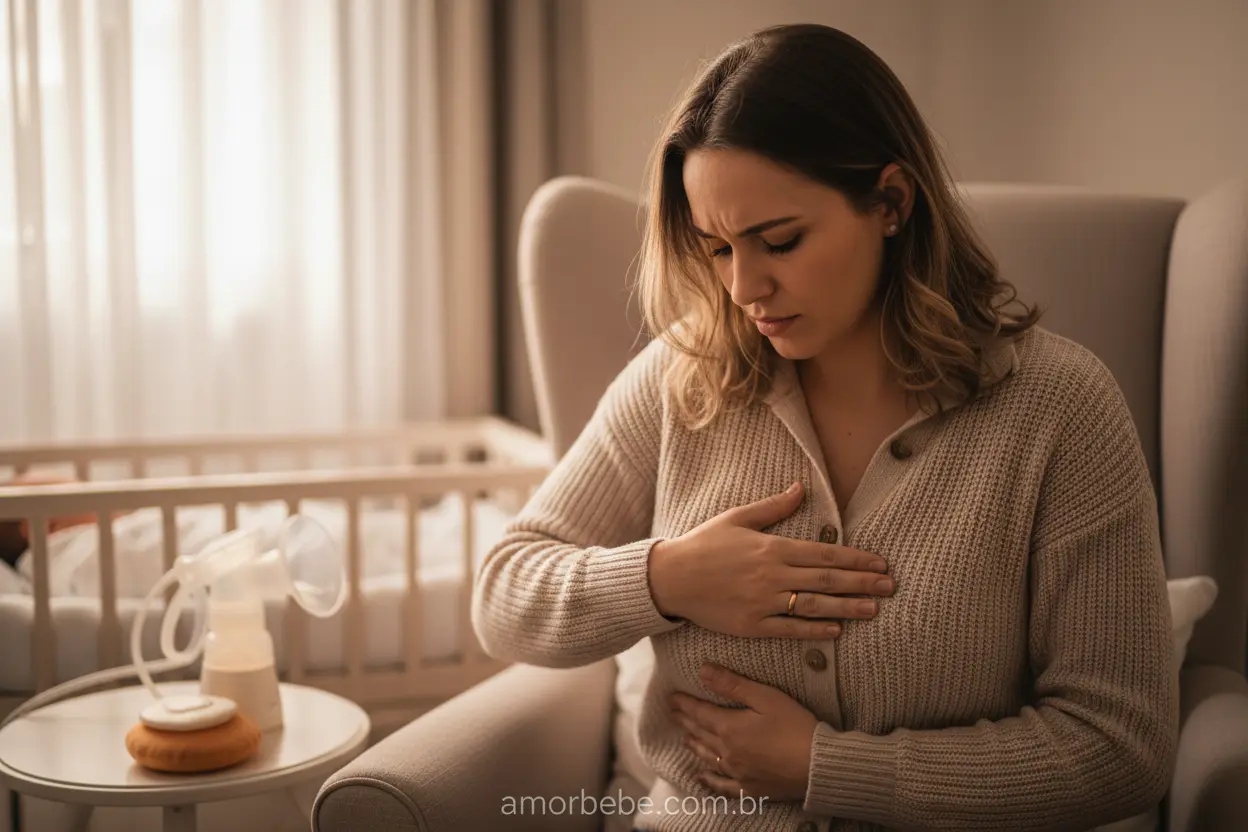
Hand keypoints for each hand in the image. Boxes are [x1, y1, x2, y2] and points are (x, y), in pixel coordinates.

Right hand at [648, 481, 895, 639]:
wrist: (671, 577)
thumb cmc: (703, 544)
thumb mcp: (737, 518)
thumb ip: (773, 507)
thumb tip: (801, 488)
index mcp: (772, 547)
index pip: (824, 553)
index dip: (856, 559)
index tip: (880, 563)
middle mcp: (772, 575)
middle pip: (827, 579)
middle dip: (862, 583)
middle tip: (890, 586)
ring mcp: (763, 602)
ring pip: (814, 605)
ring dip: (847, 607)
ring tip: (874, 609)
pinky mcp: (752, 625)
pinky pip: (790, 630)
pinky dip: (815, 631)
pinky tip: (837, 630)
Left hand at [670, 662, 817, 802]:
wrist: (818, 765)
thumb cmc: (795, 726)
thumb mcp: (766, 698)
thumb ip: (733, 685)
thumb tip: (703, 671)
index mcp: (729, 728)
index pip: (700, 712)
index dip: (684, 704)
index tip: (671, 697)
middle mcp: (728, 752)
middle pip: (701, 734)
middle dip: (685, 721)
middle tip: (672, 713)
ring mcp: (738, 772)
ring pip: (708, 757)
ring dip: (694, 745)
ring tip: (685, 737)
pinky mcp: (750, 788)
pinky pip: (723, 786)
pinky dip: (709, 781)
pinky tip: (701, 777)